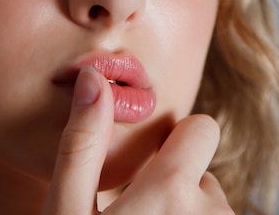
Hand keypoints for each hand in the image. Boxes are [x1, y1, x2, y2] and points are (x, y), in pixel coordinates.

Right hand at [41, 67, 233, 214]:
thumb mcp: (66, 210)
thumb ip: (82, 145)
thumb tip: (93, 78)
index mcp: (173, 189)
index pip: (203, 127)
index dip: (173, 143)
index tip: (146, 170)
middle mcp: (212, 211)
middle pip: (201, 168)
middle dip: (175, 182)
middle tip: (137, 212)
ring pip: (208, 203)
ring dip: (183, 211)